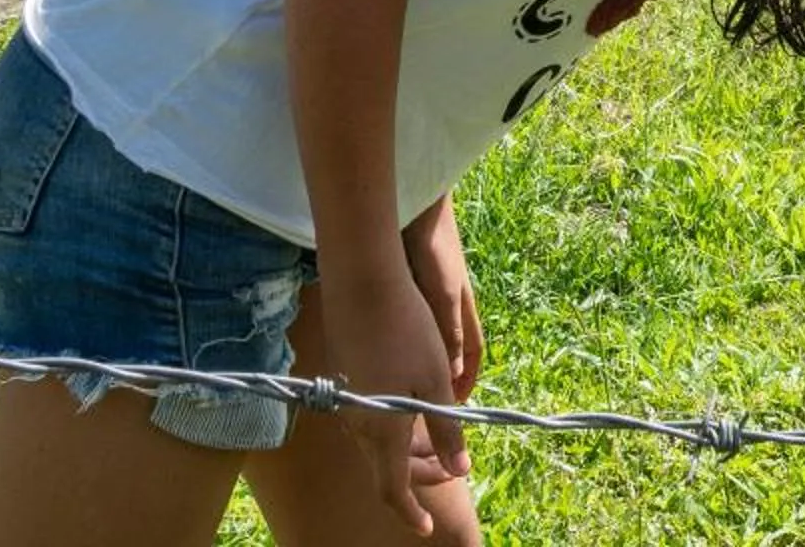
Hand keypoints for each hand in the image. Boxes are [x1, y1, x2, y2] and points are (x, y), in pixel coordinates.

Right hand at [321, 265, 472, 537]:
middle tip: (451, 471)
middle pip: (385, 470)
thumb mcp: (437, 381)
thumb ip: (447, 431)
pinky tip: (414, 410)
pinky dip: (392, 428)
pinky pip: (368, 421)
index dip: (410, 513)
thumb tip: (459, 470)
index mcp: (383, 430)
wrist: (364, 282)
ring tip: (439, 441)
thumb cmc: (407, 329)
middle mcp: (359, 424)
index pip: (393, 489)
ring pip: (377, 445)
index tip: (427, 528)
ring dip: (406, 452)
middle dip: (418, 478)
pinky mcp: (344, 381)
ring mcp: (348, 403)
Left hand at [403, 194, 486, 398]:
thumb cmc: (434, 251)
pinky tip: (383, 349)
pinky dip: (403, 342)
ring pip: (428, 338)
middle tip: (426, 401)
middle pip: (451, 348)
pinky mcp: (409, 285)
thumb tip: (454, 374)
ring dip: (421, 361)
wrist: (416, 208)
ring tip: (402, 384)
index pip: (473, 353)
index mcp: (463, 310)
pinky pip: (409, 323)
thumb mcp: (443, 295)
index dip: (468, 379)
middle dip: (444, 376)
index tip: (456, 408)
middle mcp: (449, 305)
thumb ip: (450, 332)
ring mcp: (429, 295)